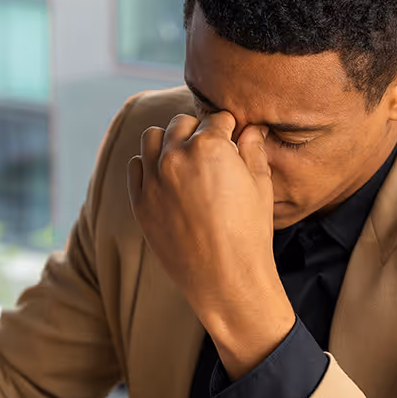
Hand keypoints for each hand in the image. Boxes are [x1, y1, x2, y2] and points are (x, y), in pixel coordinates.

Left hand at [127, 111, 294, 378]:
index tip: (232, 138)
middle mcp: (176, 156)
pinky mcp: (139, 201)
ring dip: (169, 141)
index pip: (216, 118)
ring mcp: (153, 179)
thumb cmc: (250, 233)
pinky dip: (149, 166)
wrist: (225, 279)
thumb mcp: (260, 186)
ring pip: (152, 137)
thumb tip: (252, 129)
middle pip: (182, 123)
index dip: (228, 128)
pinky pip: (136, 167)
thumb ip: (253, 150)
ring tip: (184, 158)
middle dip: (197, 131)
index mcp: (209, 146)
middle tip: (209, 150)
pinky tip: (166, 178)